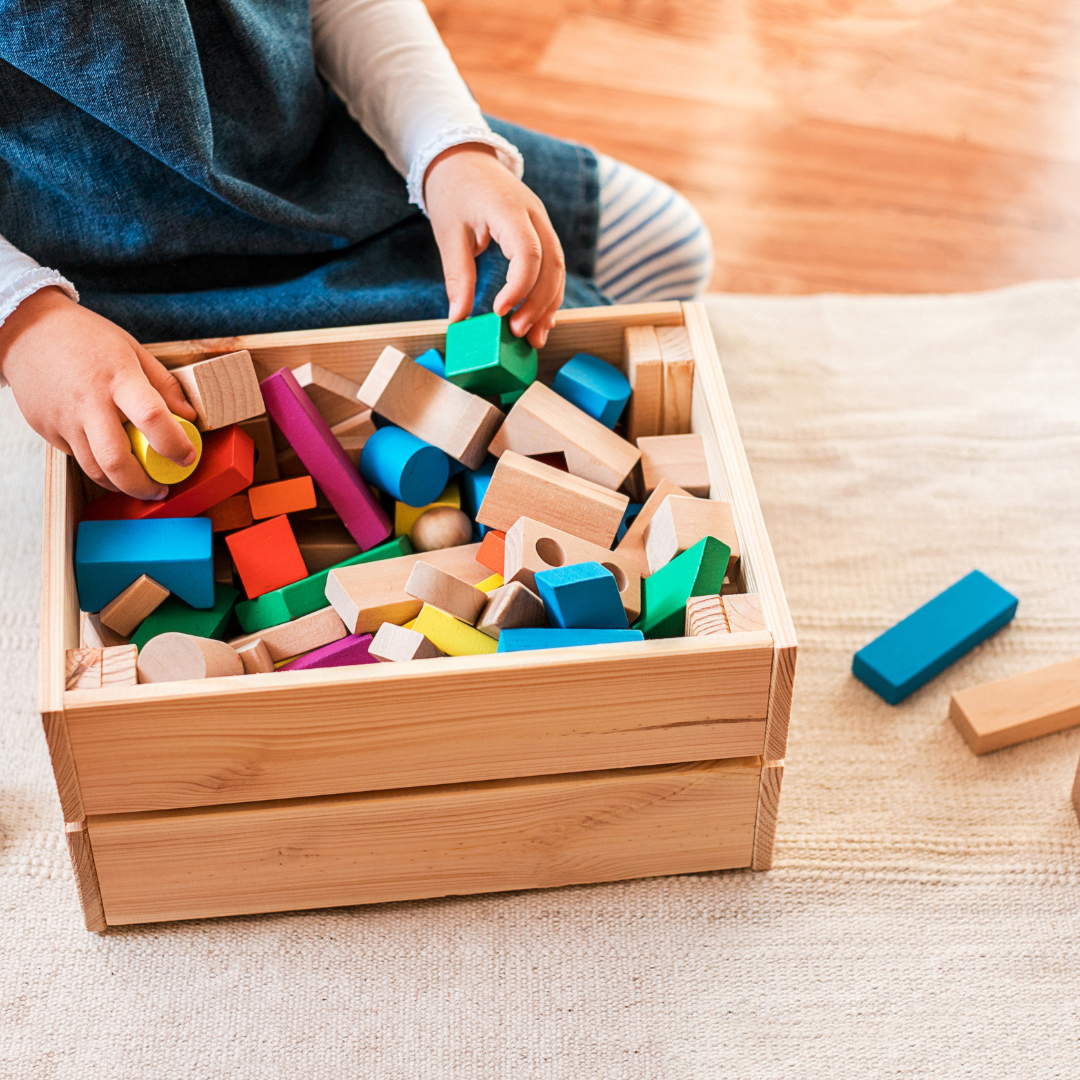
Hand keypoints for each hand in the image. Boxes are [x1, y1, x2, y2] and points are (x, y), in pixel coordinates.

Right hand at [0, 287, 197, 498]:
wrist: (29, 331)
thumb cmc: (87, 339)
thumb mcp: (133, 350)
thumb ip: (164, 384)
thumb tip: (189, 417)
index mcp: (119, 378)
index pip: (151, 417)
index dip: (175, 444)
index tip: (188, 457)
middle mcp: (89, 402)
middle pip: (116, 460)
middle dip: (143, 486)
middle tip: (160, 490)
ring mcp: (64, 419)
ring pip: (95, 469)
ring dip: (121, 485)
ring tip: (139, 483)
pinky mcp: (46, 429)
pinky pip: (77, 458)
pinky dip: (98, 466)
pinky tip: (109, 459)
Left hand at [425, 143, 565, 348]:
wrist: (465, 159)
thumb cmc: (453, 193)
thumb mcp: (448, 234)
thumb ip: (457, 276)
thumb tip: (458, 318)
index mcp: (509, 210)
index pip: (528, 253)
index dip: (519, 287)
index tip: (498, 312)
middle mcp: (535, 215)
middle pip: (552, 265)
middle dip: (538, 304)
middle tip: (517, 334)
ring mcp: (543, 223)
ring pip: (559, 270)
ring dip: (549, 306)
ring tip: (533, 338)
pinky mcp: (542, 232)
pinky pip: (554, 267)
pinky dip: (549, 296)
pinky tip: (539, 320)